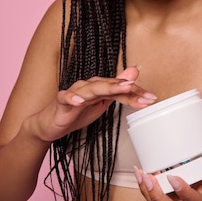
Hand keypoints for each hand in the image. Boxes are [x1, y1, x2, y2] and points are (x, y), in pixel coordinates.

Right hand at [30, 67, 155, 142]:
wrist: (50, 125)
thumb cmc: (76, 113)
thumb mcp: (101, 104)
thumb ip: (118, 92)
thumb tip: (134, 75)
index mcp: (99, 87)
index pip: (121, 88)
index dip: (137, 93)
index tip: (152, 98)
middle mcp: (89, 85)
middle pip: (110, 85)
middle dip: (128, 89)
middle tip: (144, 94)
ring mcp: (75, 92)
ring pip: (92, 87)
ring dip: (106, 87)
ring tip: (120, 88)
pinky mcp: (61, 101)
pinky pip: (66, 97)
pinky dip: (72, 97)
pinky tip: (80, 100)